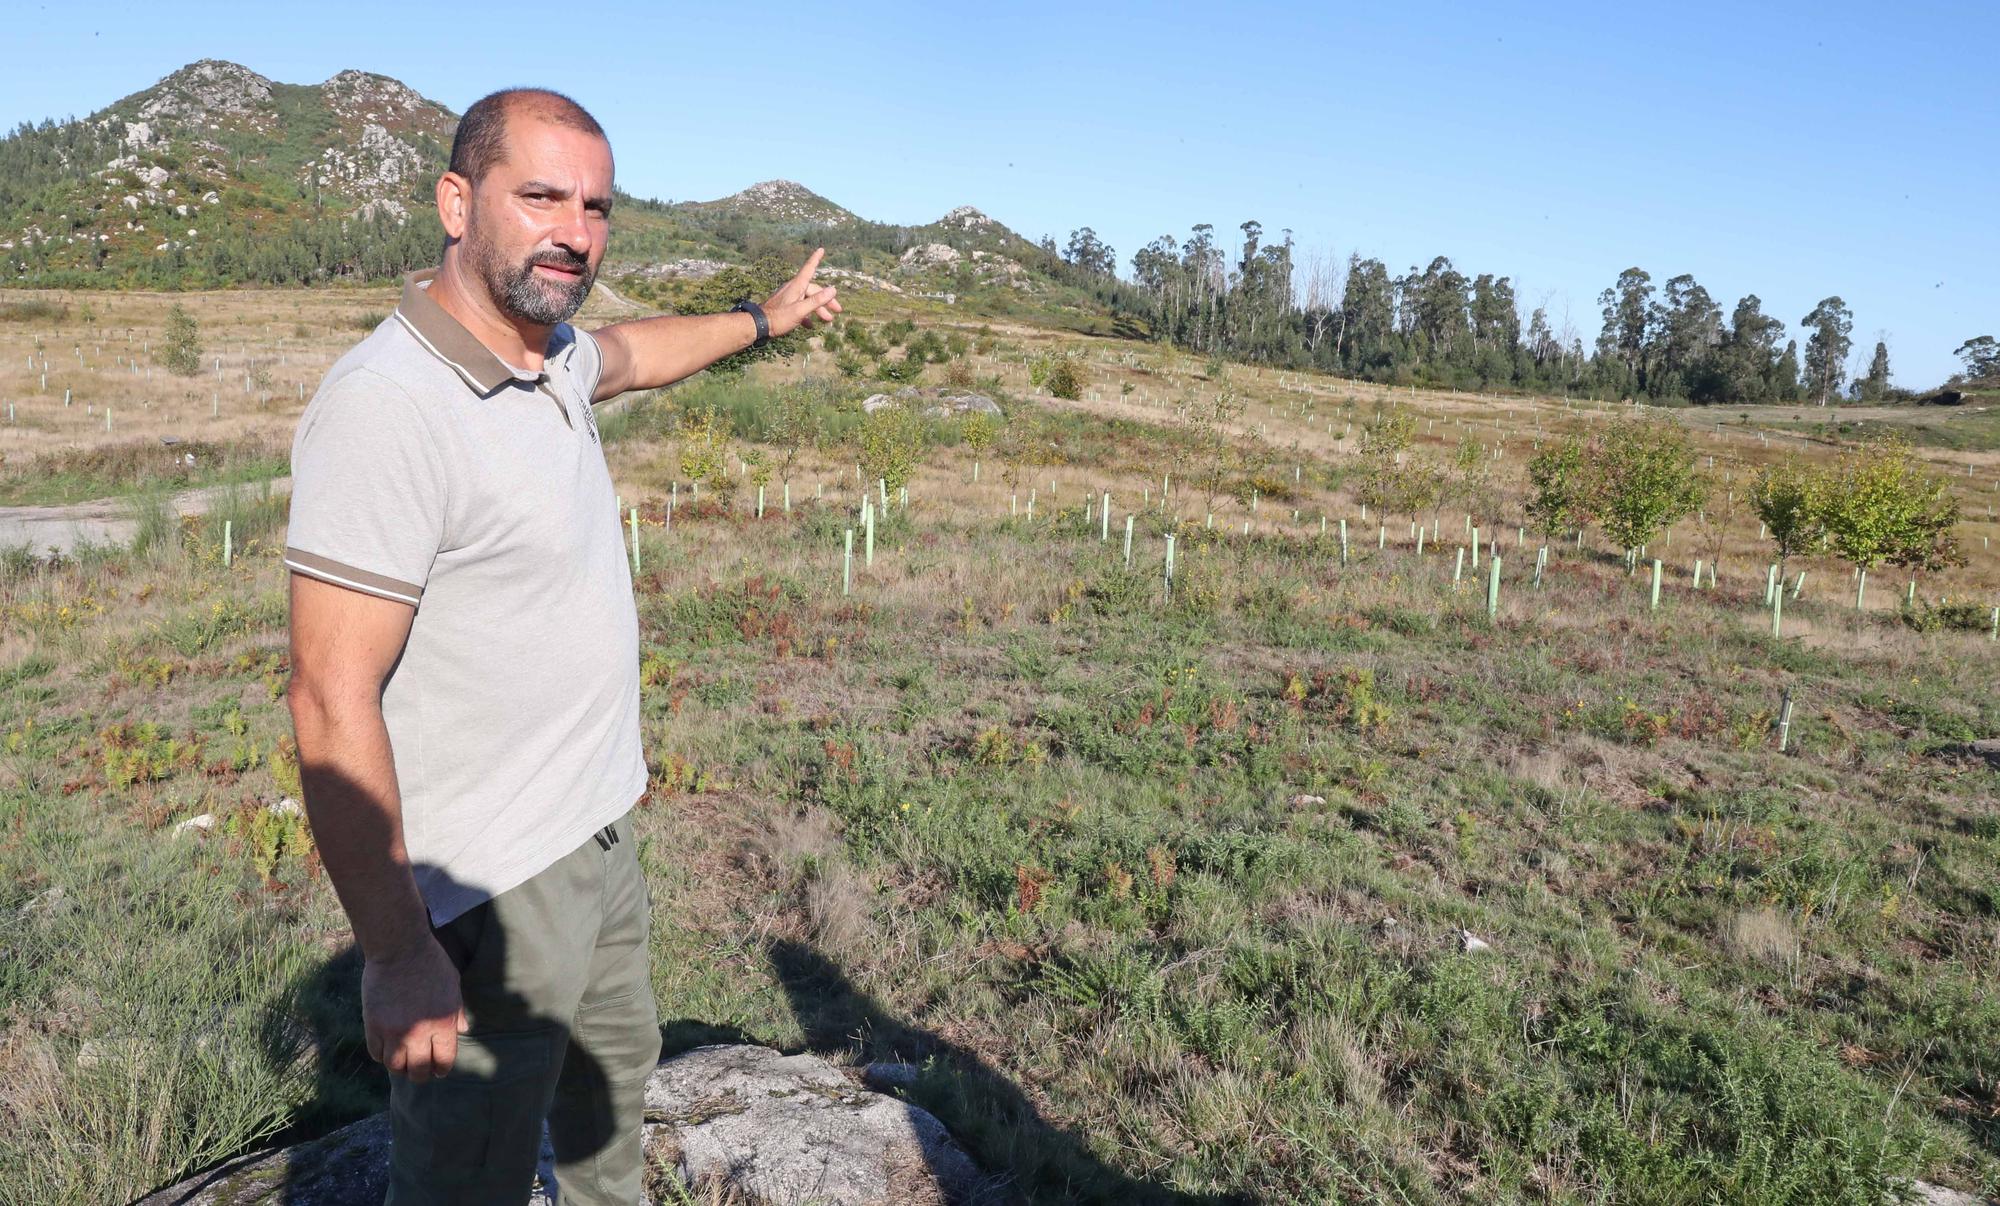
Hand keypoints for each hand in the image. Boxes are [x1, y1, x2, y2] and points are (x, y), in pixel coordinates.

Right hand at [362, 935, 468, 1084]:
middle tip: (419, 1069)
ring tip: (403, 1061)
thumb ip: (457, 1012)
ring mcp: (394, 1031)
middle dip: (421, 1073)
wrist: (400, 948)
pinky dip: (382, 1055)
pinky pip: (376, 1053)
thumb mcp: (453, 986)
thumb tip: (462, 1031)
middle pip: (419, 1071)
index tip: (438, 1069)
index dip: (441, 1069)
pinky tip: (387, 1048)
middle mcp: (419, 1033)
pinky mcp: (373, 1026)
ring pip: (395, 1066)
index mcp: (443, 1025)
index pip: (443, 1062)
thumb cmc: (431, 963)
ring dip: (400, 1067)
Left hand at [761, 247, 842, 337]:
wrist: (759, 325)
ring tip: (827, 320)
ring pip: (807, 299)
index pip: (809, 269)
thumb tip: (833, 289)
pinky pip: (800, 307)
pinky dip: (807, 315)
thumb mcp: (800, 310)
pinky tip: (810, 325)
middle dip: (826, 300)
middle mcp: (793, 289)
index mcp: (797, 286)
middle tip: (837, 310)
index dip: (815, 259)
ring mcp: (789, 297)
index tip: (821, 249)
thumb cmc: (779, 318)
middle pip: (813, 290)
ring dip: (818, 309)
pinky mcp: (785, 306)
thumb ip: (817, 300)